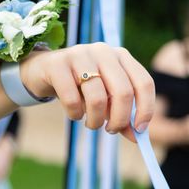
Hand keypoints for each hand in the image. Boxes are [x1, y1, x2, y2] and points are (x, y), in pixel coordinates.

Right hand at [20, 43, 154, 141]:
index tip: (139, 131)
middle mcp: (103, 51)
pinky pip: (72, 99)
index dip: (146, 109)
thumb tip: (138, 137)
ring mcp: (80, 54)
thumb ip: (122, 114)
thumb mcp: (105, 98)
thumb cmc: (80, 87)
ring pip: (97, 98)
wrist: (42, 71)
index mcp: (121, 56)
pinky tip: (74, 113)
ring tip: (90, 124)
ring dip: (95, 120)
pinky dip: (75, 114)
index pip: (144, 83)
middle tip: (111, 130)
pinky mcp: (58, 64)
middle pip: (123, 91)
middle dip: (120, 119)